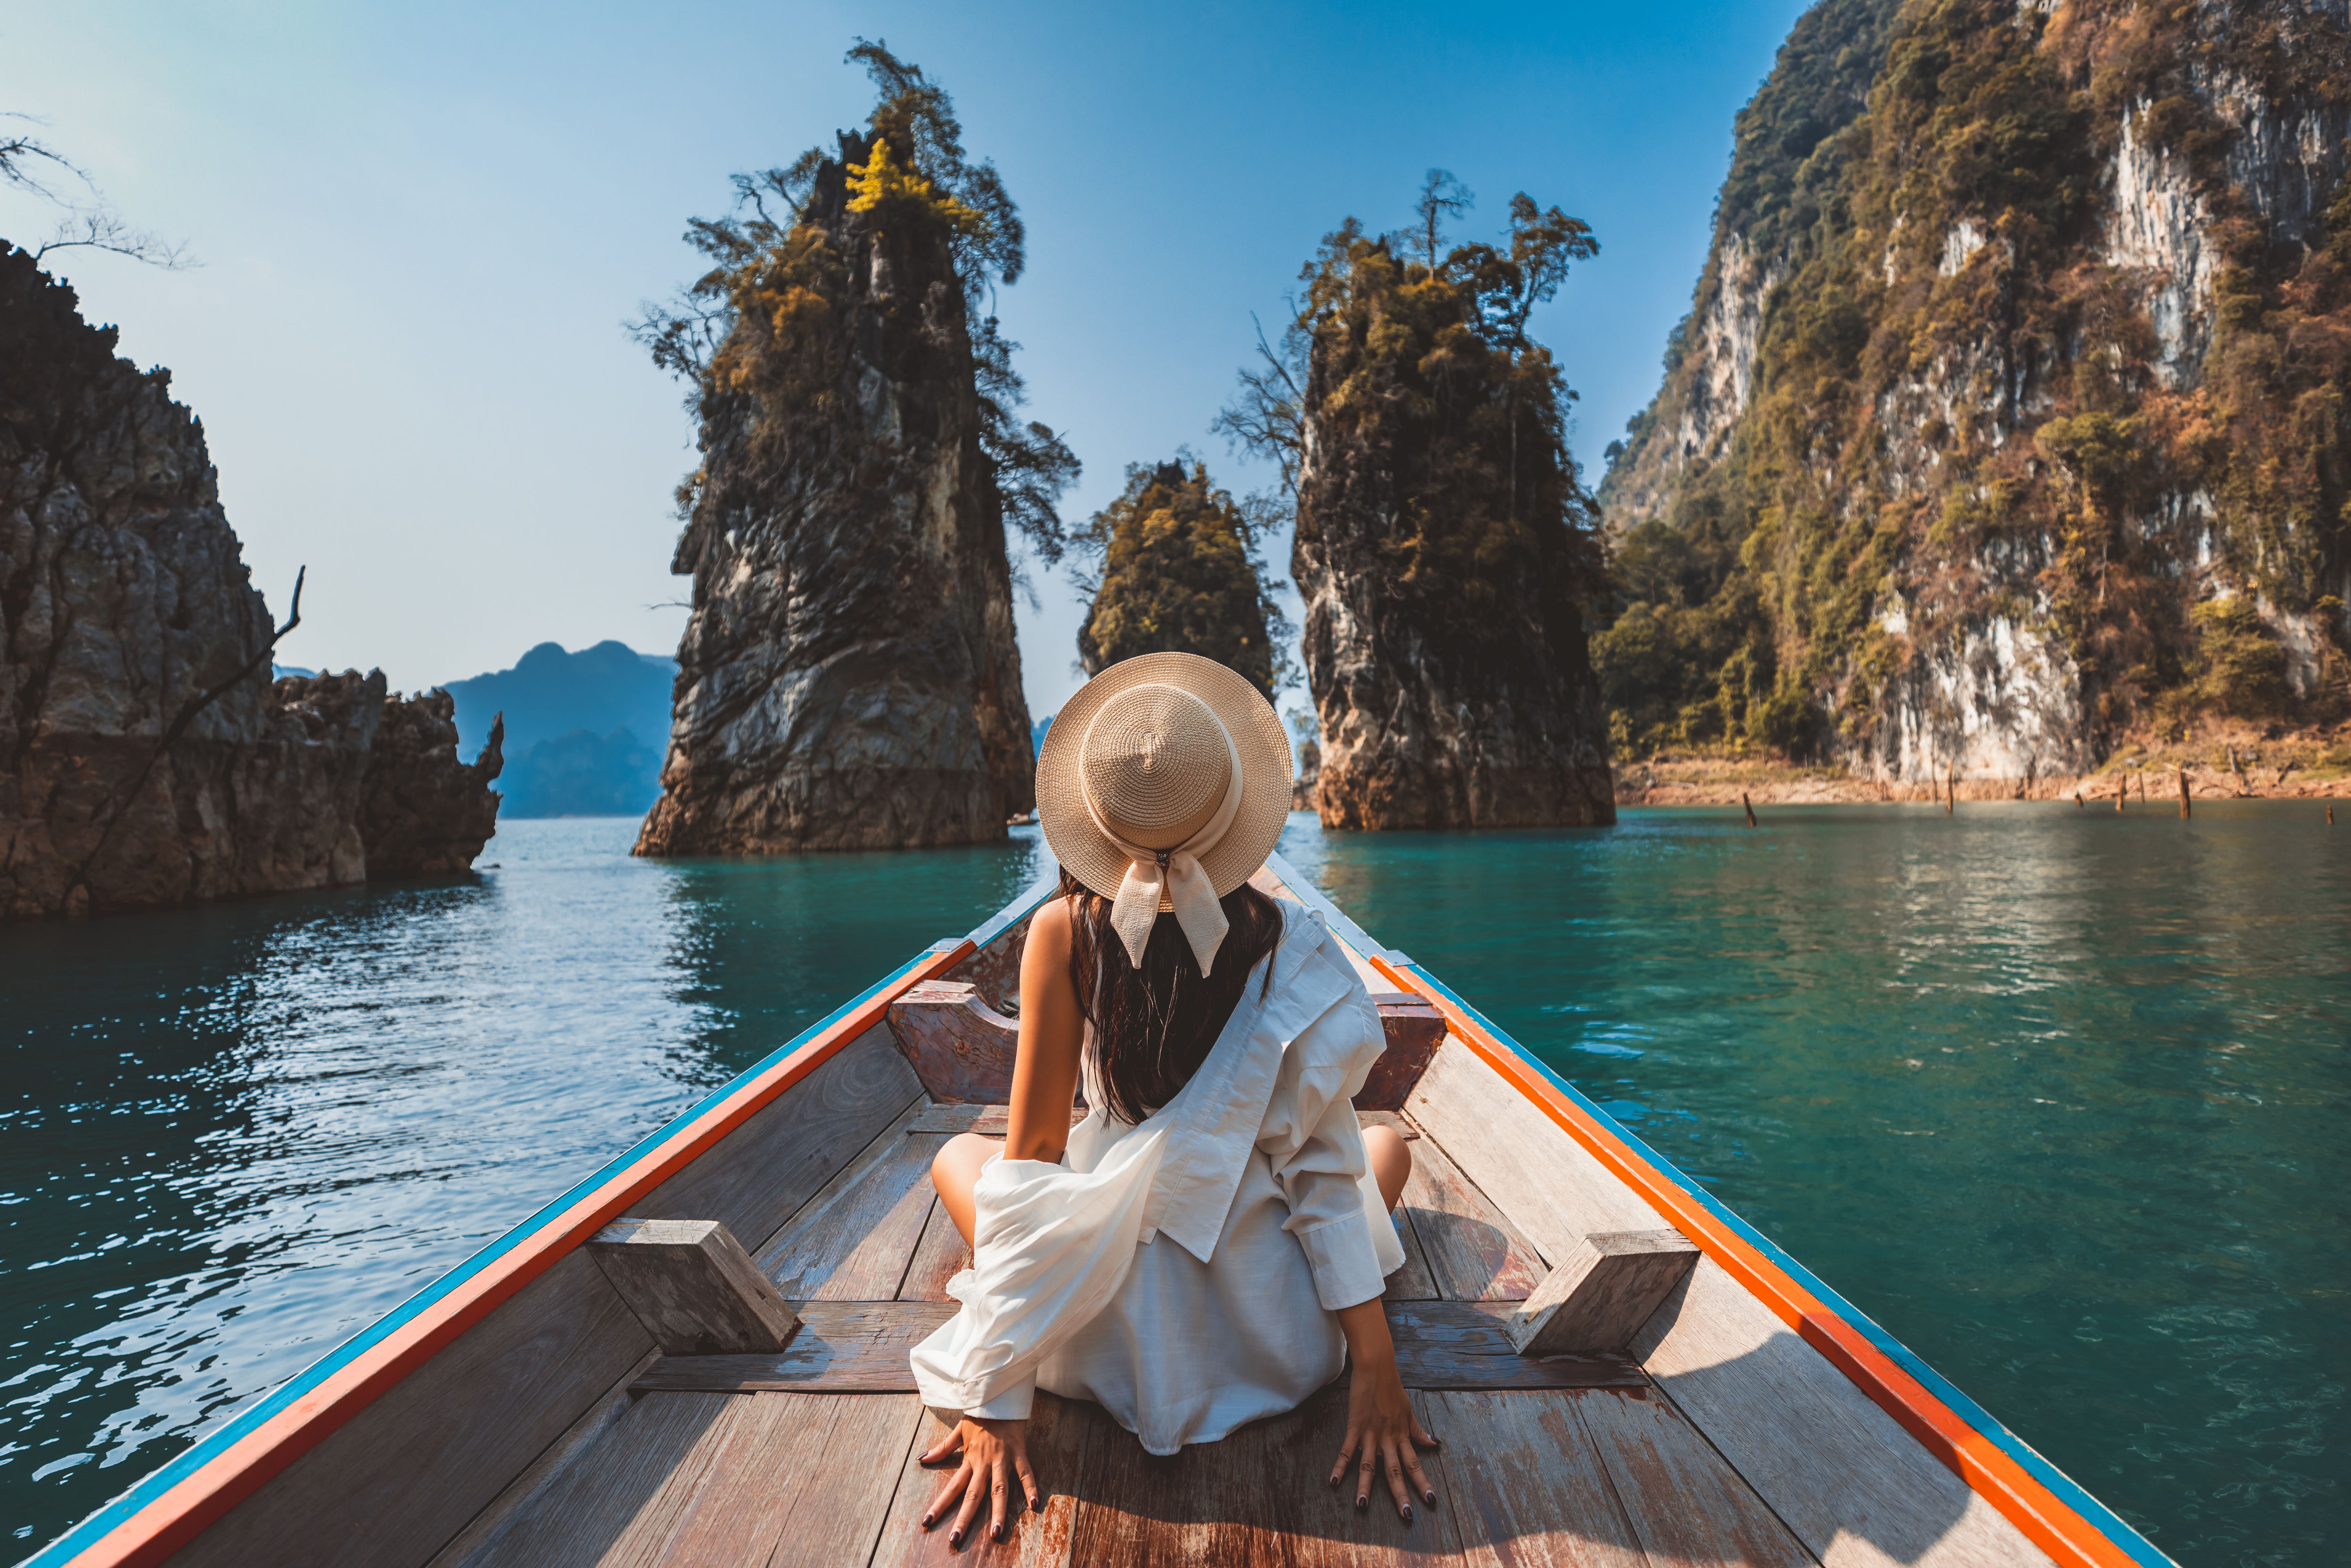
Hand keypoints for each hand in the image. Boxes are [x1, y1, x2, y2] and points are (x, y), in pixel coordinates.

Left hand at [919, 1416, 1039, 1546]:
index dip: (939, 1505)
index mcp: (969, 1459)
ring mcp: (1002, 1458)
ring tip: (996, 1533)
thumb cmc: (979, 1414)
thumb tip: (922, 1459)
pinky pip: (1025, 1472)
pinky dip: (1030, 1486)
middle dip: (964, 1518)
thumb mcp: (959, 1431)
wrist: (997, 1394)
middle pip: (973, 1495)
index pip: (952, 1487)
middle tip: (955, 1540)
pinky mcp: (1018, 1451)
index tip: (927, 1522)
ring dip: (998, 1511)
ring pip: (999, 1489)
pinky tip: (1034, 1504)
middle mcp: (984, 1463)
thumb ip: (942, 1448)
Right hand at [1329, 1354, 1439, 1521]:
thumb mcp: (1409, 1411)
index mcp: (1402, 1435)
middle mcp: (1388, 1439)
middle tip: (1406, 1516)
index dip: (1423, 1483)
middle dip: (1400, 1494)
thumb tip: (1436, 1444)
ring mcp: (1370, 1434)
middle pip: (1395, 1471)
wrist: (1377, 1368)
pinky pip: (1347, 1450)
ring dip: (1365, 1487)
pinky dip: (1340, 1465)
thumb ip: (1419, 1431)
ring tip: (1361, 1507)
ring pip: (1369, 1466)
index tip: (1431, 1501)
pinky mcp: (1355, 1427)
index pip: (1414, 1464)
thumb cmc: (1393, 1389)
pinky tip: (1333, 1480)